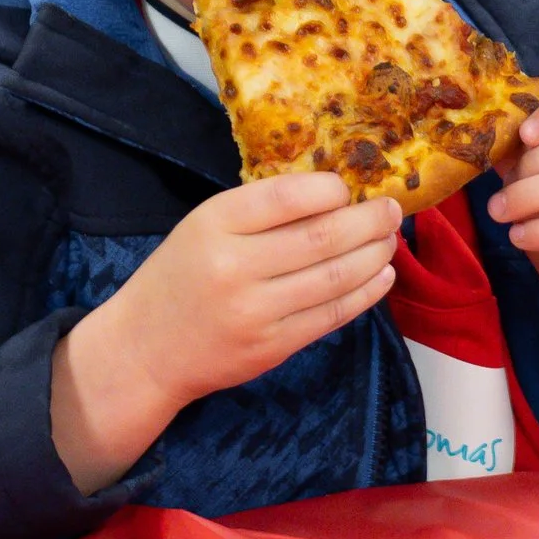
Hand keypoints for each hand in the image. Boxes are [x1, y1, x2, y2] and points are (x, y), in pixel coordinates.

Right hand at [50, 172, 400, 491]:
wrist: (145, 348)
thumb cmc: (181, 276)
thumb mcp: (204, 226)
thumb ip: (260, 210)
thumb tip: (336, 194)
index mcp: (215, 223)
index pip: (289, 196)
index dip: (332, 189)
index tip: (349, 189)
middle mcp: (235, 266)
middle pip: (323, 237)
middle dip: (370, 221)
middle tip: (393, 210)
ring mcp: (256, 311)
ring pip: (336, 277)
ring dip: (375, 255)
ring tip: (391, 240)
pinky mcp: (272, 347)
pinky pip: (332, 316)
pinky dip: (365, 294)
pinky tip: (382, 276)